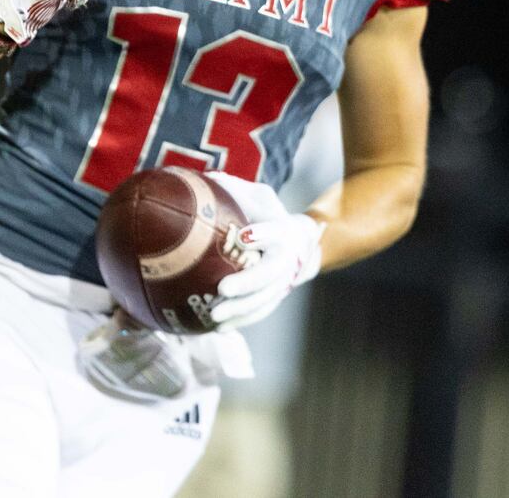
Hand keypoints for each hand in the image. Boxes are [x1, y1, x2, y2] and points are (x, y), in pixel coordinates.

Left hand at [206, 172, 323, 330]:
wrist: (301, 241)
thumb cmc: (268, 214)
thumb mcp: (258, 196)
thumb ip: (235, 190)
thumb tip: (206, 181)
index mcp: (282, 228)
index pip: (275, 230)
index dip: (263, 234)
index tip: (243, 236)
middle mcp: (286, 258)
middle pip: (269, 273)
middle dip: (248, 283)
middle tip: (223, 288)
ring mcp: (283, 281)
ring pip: (265, 298)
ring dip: (241, 309)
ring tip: (214, 315)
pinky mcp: (276, 296)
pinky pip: (260, 311)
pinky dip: (241, 320)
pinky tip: (219, 328)